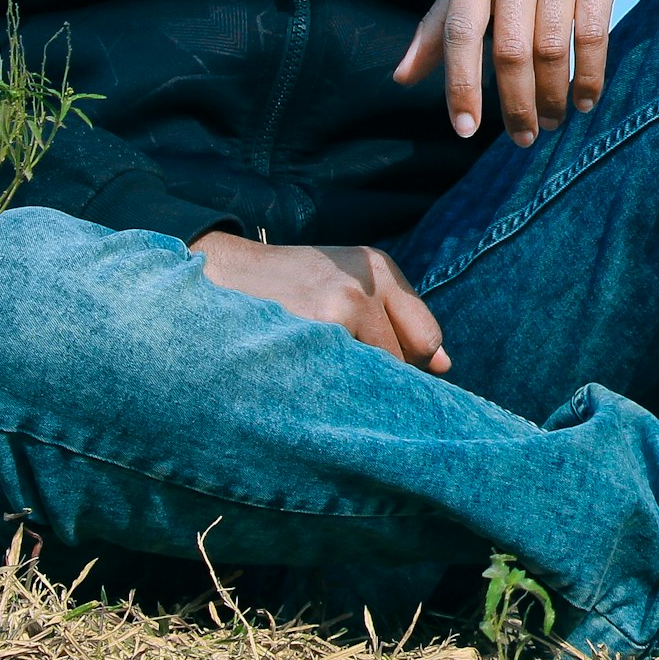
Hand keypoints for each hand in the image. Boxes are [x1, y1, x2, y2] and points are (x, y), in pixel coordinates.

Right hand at [191, 232, 450, 372]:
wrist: (213, 271)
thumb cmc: (286, 286)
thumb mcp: (344, 282)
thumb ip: (398, 320)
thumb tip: (445, 366)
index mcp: (377, 266)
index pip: (426, 338)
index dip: (409, 367)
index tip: (386, 382)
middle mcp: (363, 282)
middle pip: (402, 362)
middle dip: (379, 382)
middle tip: (335, 376)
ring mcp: (337, 308)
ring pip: (373, 377)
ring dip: (351, 390)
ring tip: (312, 374)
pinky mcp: (312, 333)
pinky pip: (341, 385)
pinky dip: (327, 393)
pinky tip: (301, 383)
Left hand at [393, 0, 636, 146]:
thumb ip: (439, 22)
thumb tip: (402, 77)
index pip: (461, 32)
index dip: (460, 85)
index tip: (465, 129)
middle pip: (511, 50)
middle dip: (516, 104)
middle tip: (523, 137)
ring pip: (553, 49)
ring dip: (553, 96)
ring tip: (552, 120)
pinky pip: (593, 36)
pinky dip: (590, 77)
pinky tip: (585, 100)